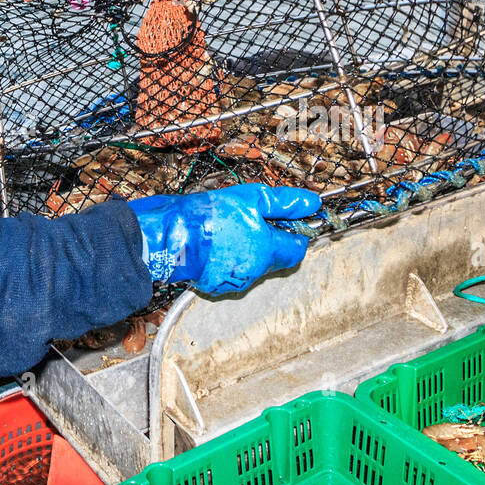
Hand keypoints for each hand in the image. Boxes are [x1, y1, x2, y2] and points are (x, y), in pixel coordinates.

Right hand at [129, 183, 320, 294]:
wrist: (170, 235)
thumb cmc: (211, 215)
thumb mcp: (252, 198)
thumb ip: (285, 203)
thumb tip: (314, 204)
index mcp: (268, 251)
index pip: (298, 249)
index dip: (296, 232)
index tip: (286, 218)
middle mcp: (255, 272)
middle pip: (276, 257)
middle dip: (270, 239)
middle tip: (251, 218)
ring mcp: (234, 281)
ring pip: (254, 264)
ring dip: (249, 248)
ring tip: (229, 228)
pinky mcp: (215, 286)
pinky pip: (232, 271)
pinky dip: (230, 258)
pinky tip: (216, 242)